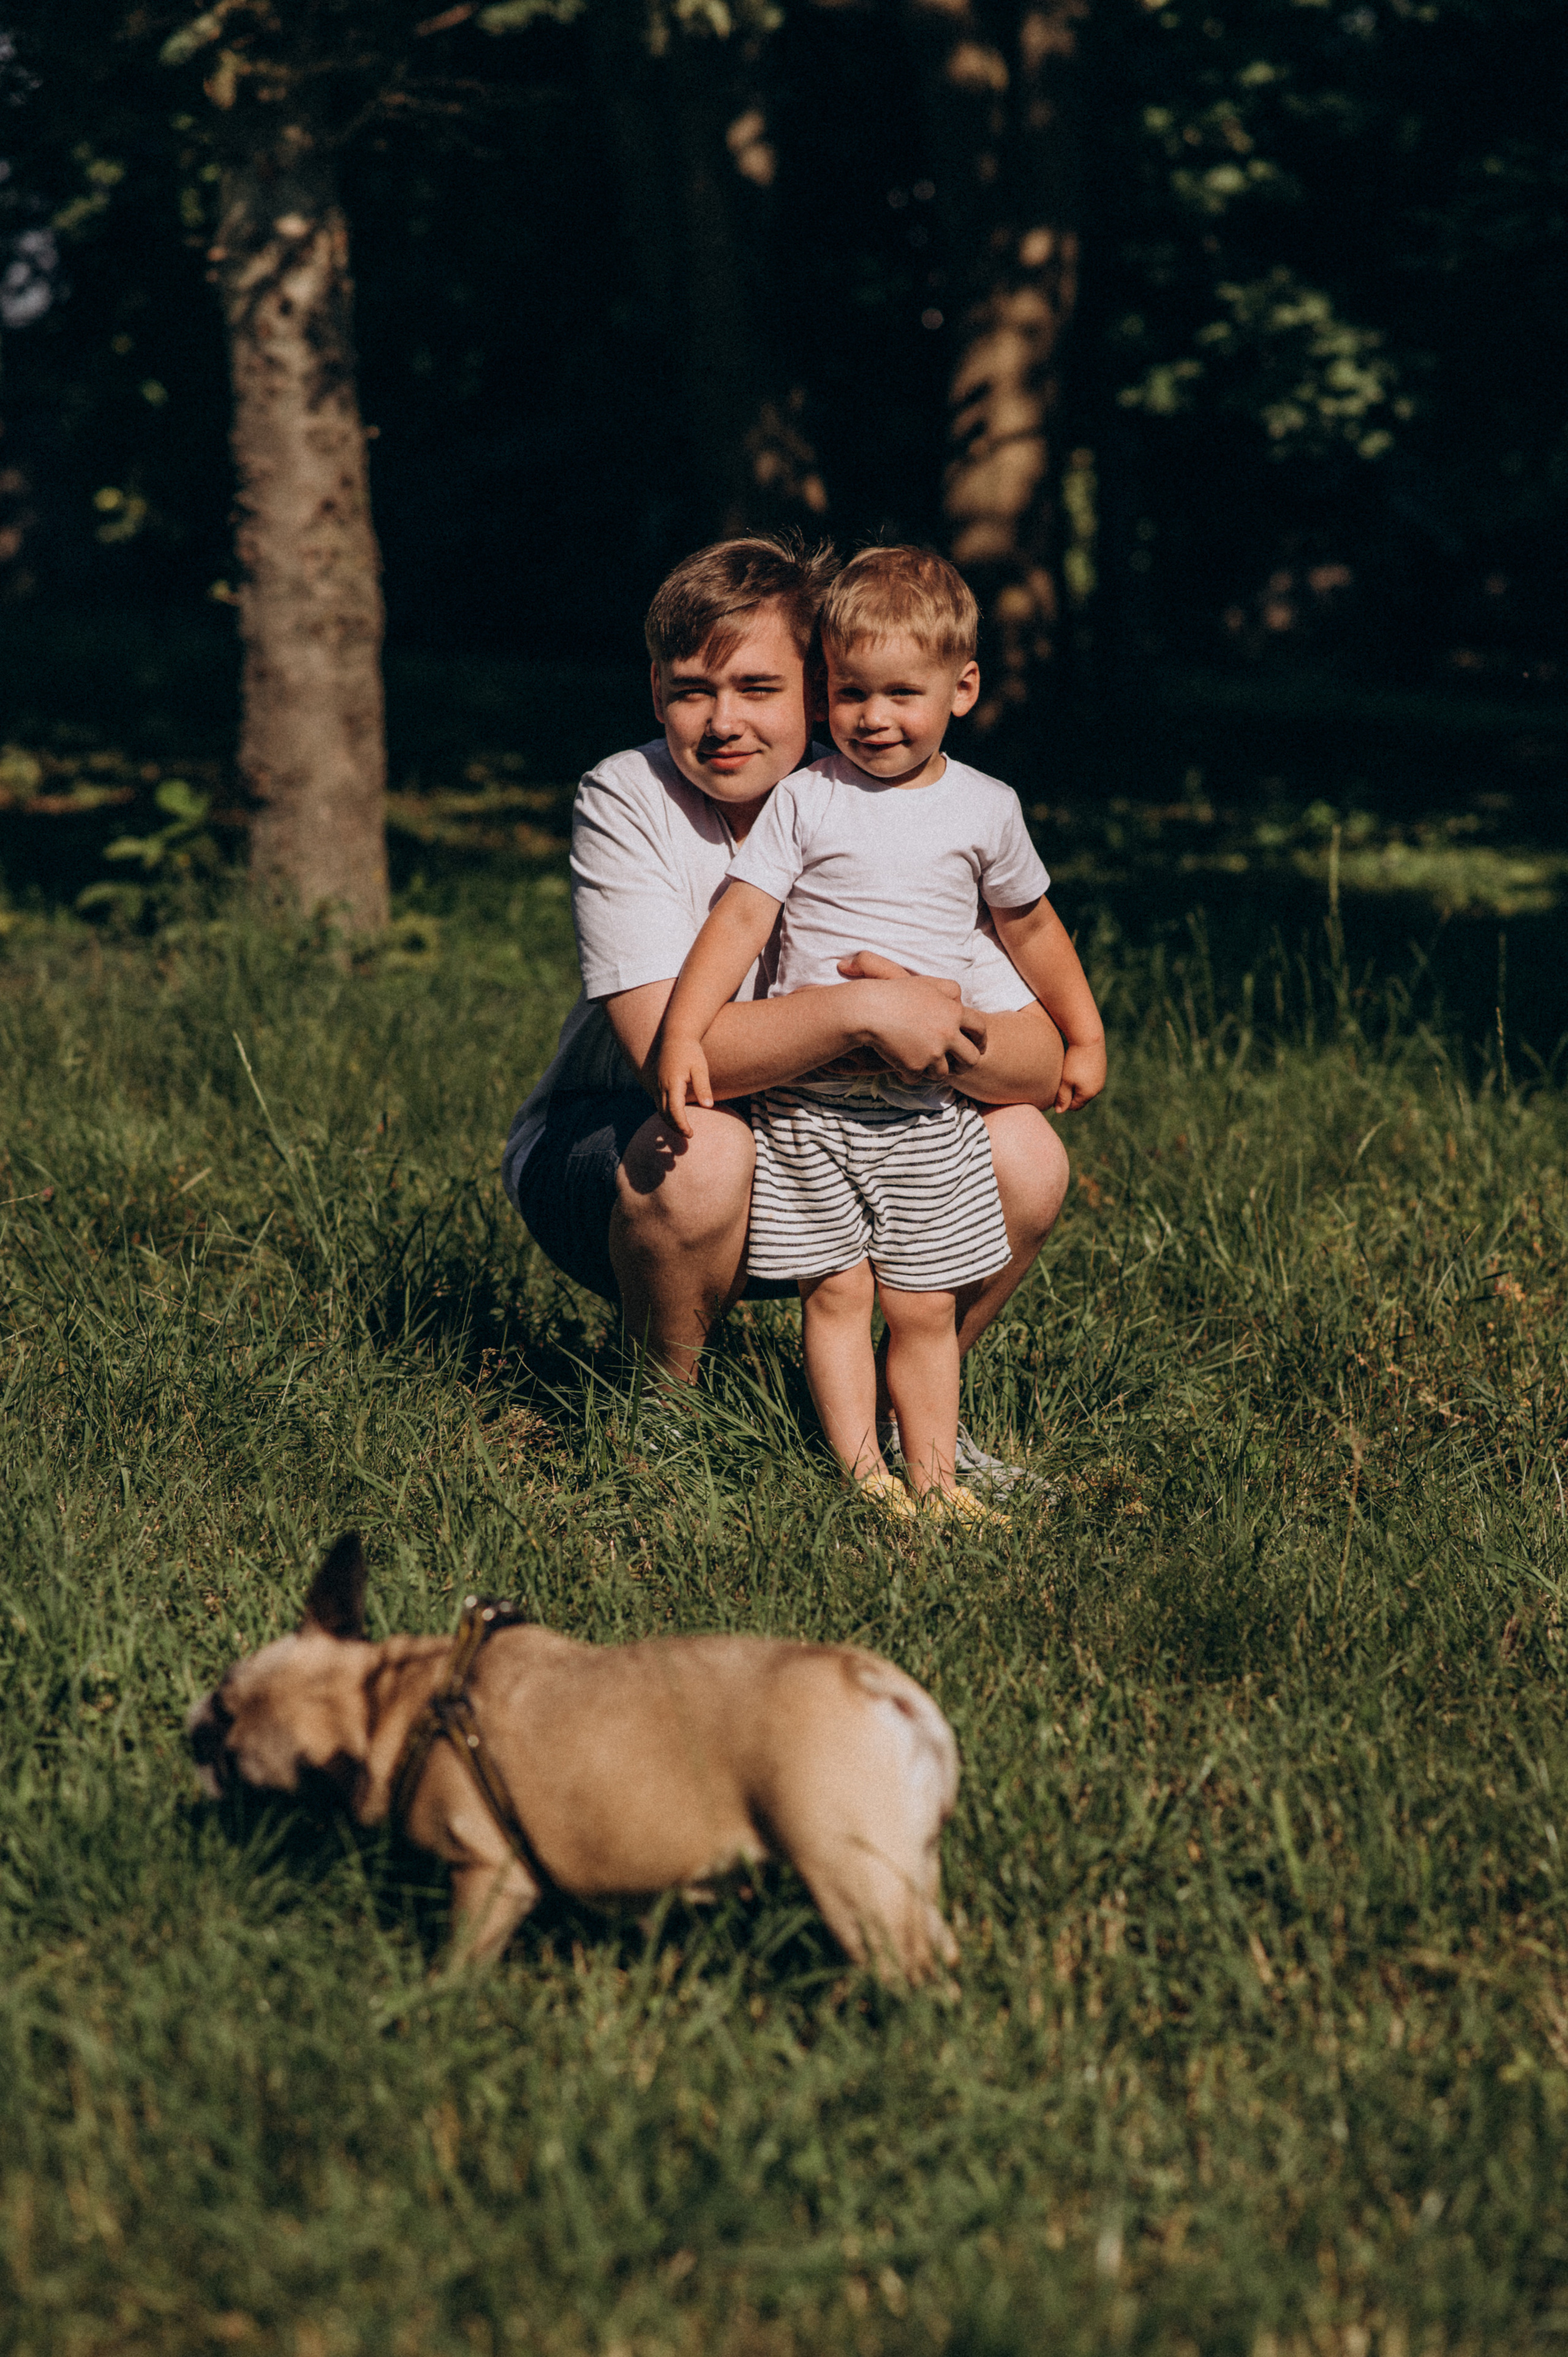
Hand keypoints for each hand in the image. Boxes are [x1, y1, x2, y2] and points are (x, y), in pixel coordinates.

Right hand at [654, 1037, 713, 1138]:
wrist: (675, 1035)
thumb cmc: (690, 1051)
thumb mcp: (700, 1068)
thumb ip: (703, 1087)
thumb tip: (708, 1106)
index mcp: (672, 1084)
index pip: (675, 1111)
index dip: (682, 1125)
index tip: (690, 1134)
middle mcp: (661, 1086)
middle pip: (665, 1114)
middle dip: (675, 1127)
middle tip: (688, 1135)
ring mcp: (656, 1084)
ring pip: (659, 1109)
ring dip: (669, 1121)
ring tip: (682, 1128)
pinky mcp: (655, 1082)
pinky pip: (657, 1102)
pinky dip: (665, 1112)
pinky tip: (674, 1115)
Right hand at [834, 950, 987, 1077]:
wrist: (868, 1010)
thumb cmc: (896, 993)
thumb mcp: (927, 983)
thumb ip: (950, 990)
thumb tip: (961, 1002)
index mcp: (954, 1013)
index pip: (980, 1029)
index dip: (980, 1039)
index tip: (977, 1045)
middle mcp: (948, 1035)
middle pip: (971, 1059)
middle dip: (965, 1063)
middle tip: (956, 1064)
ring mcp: (932, 1054)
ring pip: (943, 1073)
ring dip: (934, 1070)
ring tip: (922, 1063)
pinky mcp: (914, 1067)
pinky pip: (918, 1078)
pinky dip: (910, 1074)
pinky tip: (901, 1064)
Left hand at [1054, 1035, 1105, 1113]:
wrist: (1088, 1039)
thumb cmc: (1073, 1061)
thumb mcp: (1065, 1081)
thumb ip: (1062, 1097)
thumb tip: (1060, 1111)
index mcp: (1089, 1093)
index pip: (1074, 1106)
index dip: (1062, 1101)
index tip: (1054, 1090)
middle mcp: (1098, 1088)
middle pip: (1080, 1098)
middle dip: (1070, 1094)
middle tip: (1060, 1082)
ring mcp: (1101, 1078)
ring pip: (1085, 1088)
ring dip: (1076, 1085)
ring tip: (1068, 1073)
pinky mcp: (1101, 1068)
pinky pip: (1089, 1078)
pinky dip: (1082, 1076)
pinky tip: (1075, 1066)